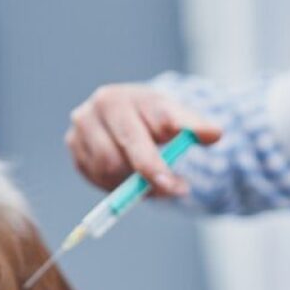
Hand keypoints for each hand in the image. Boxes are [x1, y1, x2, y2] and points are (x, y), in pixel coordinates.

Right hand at [65, 83, 219, 196]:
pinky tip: (130, 175)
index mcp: (117, 98)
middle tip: (173, 191)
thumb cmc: (155, 116)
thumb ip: (194, 126)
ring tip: (152, 178)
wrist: (130, 111)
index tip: (176, 186)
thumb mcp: (177, 116)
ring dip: (130, 184)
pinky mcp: (74, 149)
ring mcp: (79, 130)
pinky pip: (96, 179)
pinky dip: (115, 184)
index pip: (135, 137)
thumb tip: (215, 133)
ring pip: (106, 173)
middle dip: (145, 180)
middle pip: (115, 159)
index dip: (156, 166)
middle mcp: (92, 111)